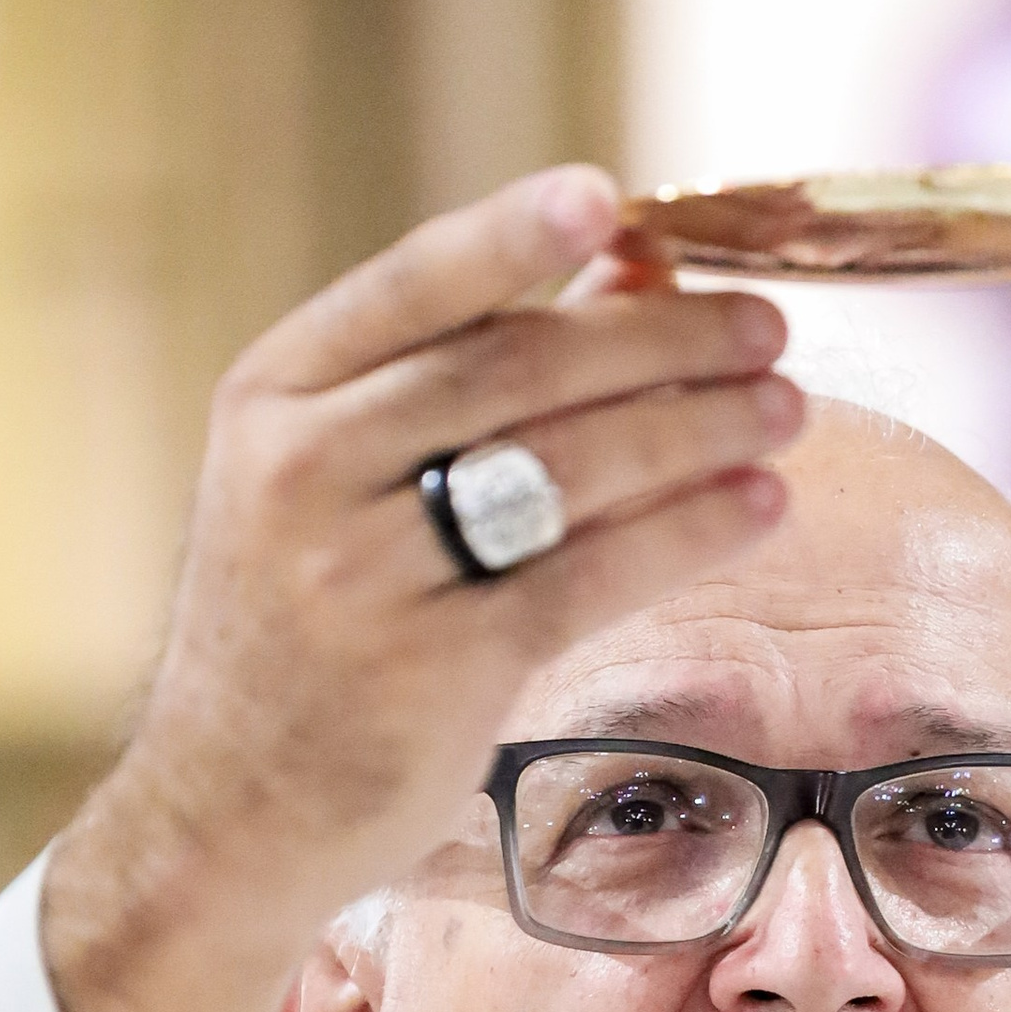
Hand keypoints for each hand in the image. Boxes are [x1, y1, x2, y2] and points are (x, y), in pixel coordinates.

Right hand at [44, 164, 802, 1011]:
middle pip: (517, 369)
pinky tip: (756, 507)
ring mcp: (363, 576)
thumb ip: (433, 387)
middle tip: (764, 328)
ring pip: (568, 468)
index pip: (412, 287)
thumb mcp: (315, 485)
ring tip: (784, 409)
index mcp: (271, 399)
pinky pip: (591, 577)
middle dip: (660, 339)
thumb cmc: (301, 629)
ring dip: (698, 428)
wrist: (226, 813)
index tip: (614, 198)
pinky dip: (688, 532)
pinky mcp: (436, 672)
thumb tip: (616, 275)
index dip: (517, 235)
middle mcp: (304, 472)